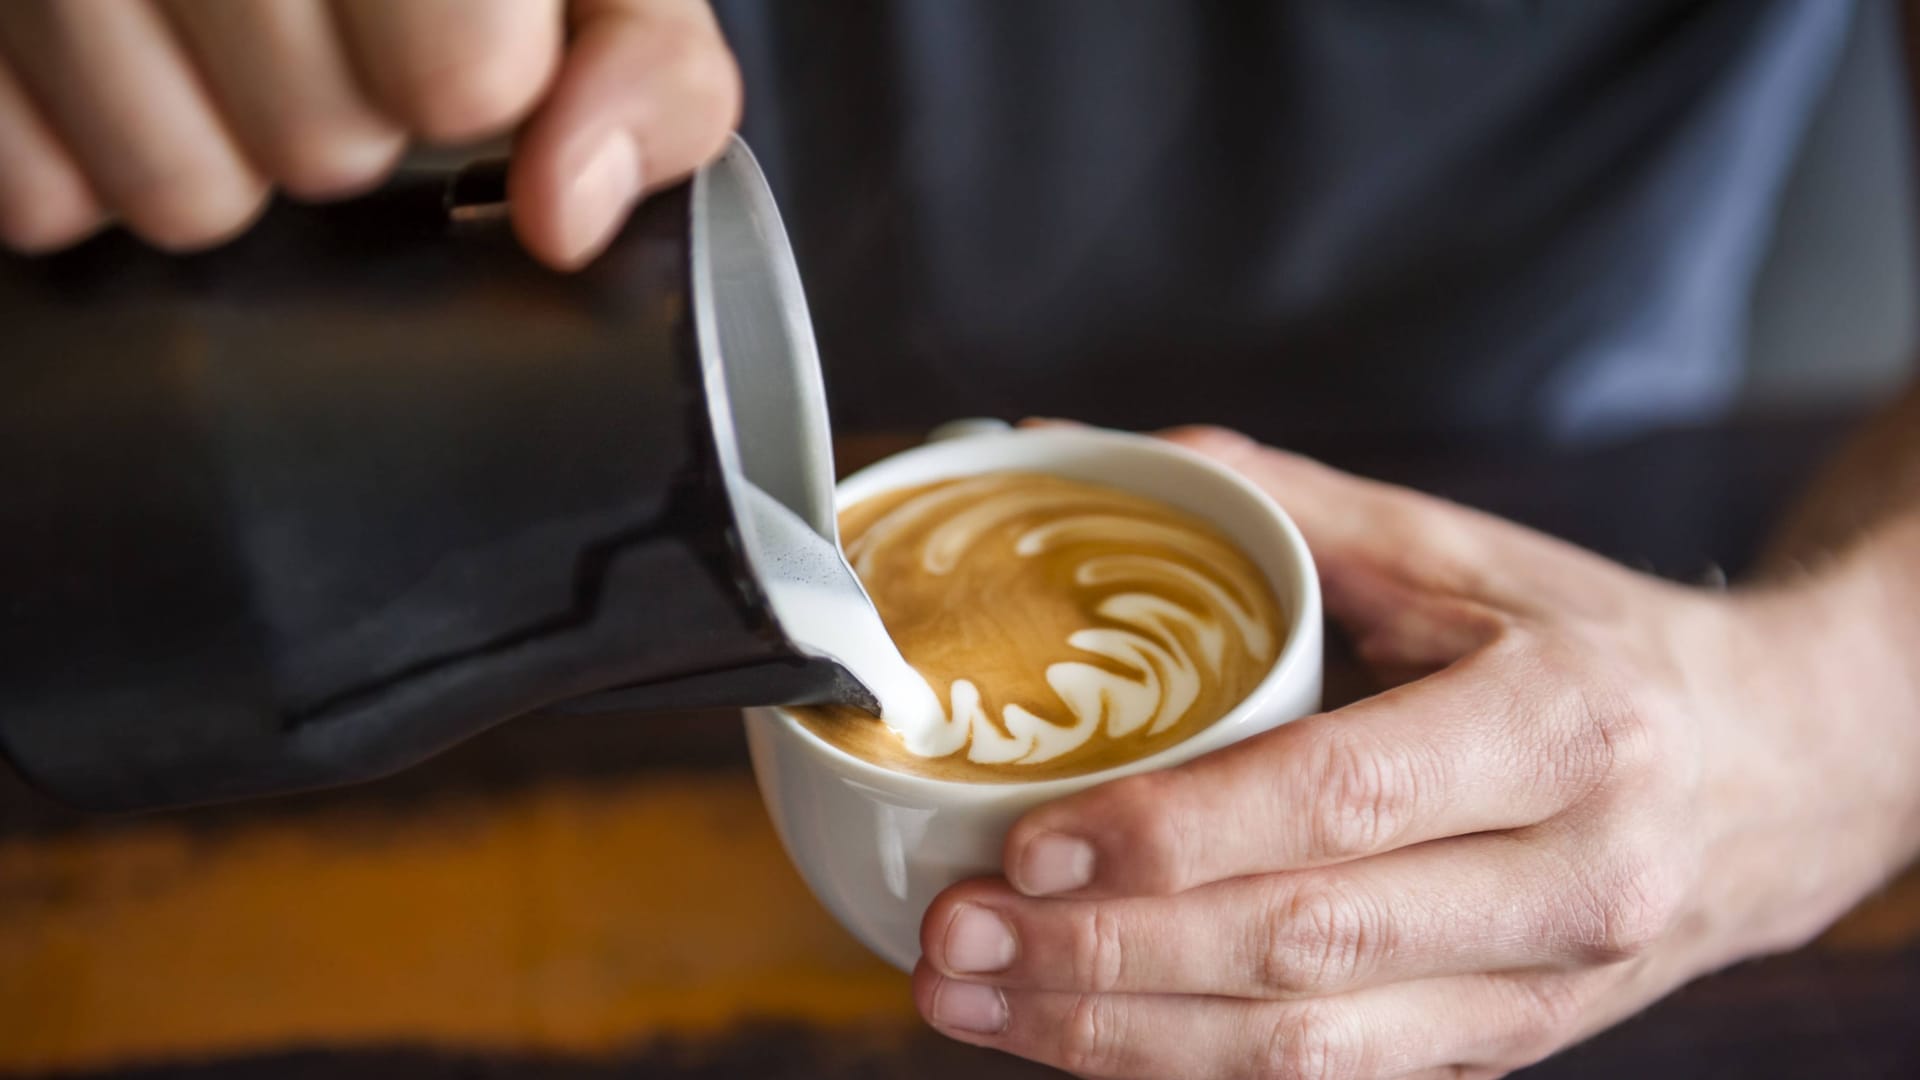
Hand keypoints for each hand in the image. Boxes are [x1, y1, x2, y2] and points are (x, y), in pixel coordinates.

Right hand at [0, 0, 738, 267]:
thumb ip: (643, 65)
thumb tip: (566, 214)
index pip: (465, 73)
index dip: (471, 86)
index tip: (452, 45)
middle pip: (325, 153)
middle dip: (350, 126)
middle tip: (328, 39)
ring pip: (187, 204)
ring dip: (228, 161)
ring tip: (225, 56)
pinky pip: (45, 205)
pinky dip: (89, 168)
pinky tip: (125, 71)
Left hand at [912, 426, 1919, 1077]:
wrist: (1793, 773)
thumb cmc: (1613, 652)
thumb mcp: (1476, 557)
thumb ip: (1293, 506)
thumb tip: (1105, 453)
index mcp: (1566, 731)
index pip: (1342, 799)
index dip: (1174, 835)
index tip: (1029, 844)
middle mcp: (1569, 881)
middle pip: (1304, 950)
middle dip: (1106, 959)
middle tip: (955, 939)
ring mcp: (1542, 992)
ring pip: (1309, 1054)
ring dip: (1120, 1041)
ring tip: (975, 1004)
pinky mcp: (1507, 1049)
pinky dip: (1191, 1069)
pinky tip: (1080, 1036)